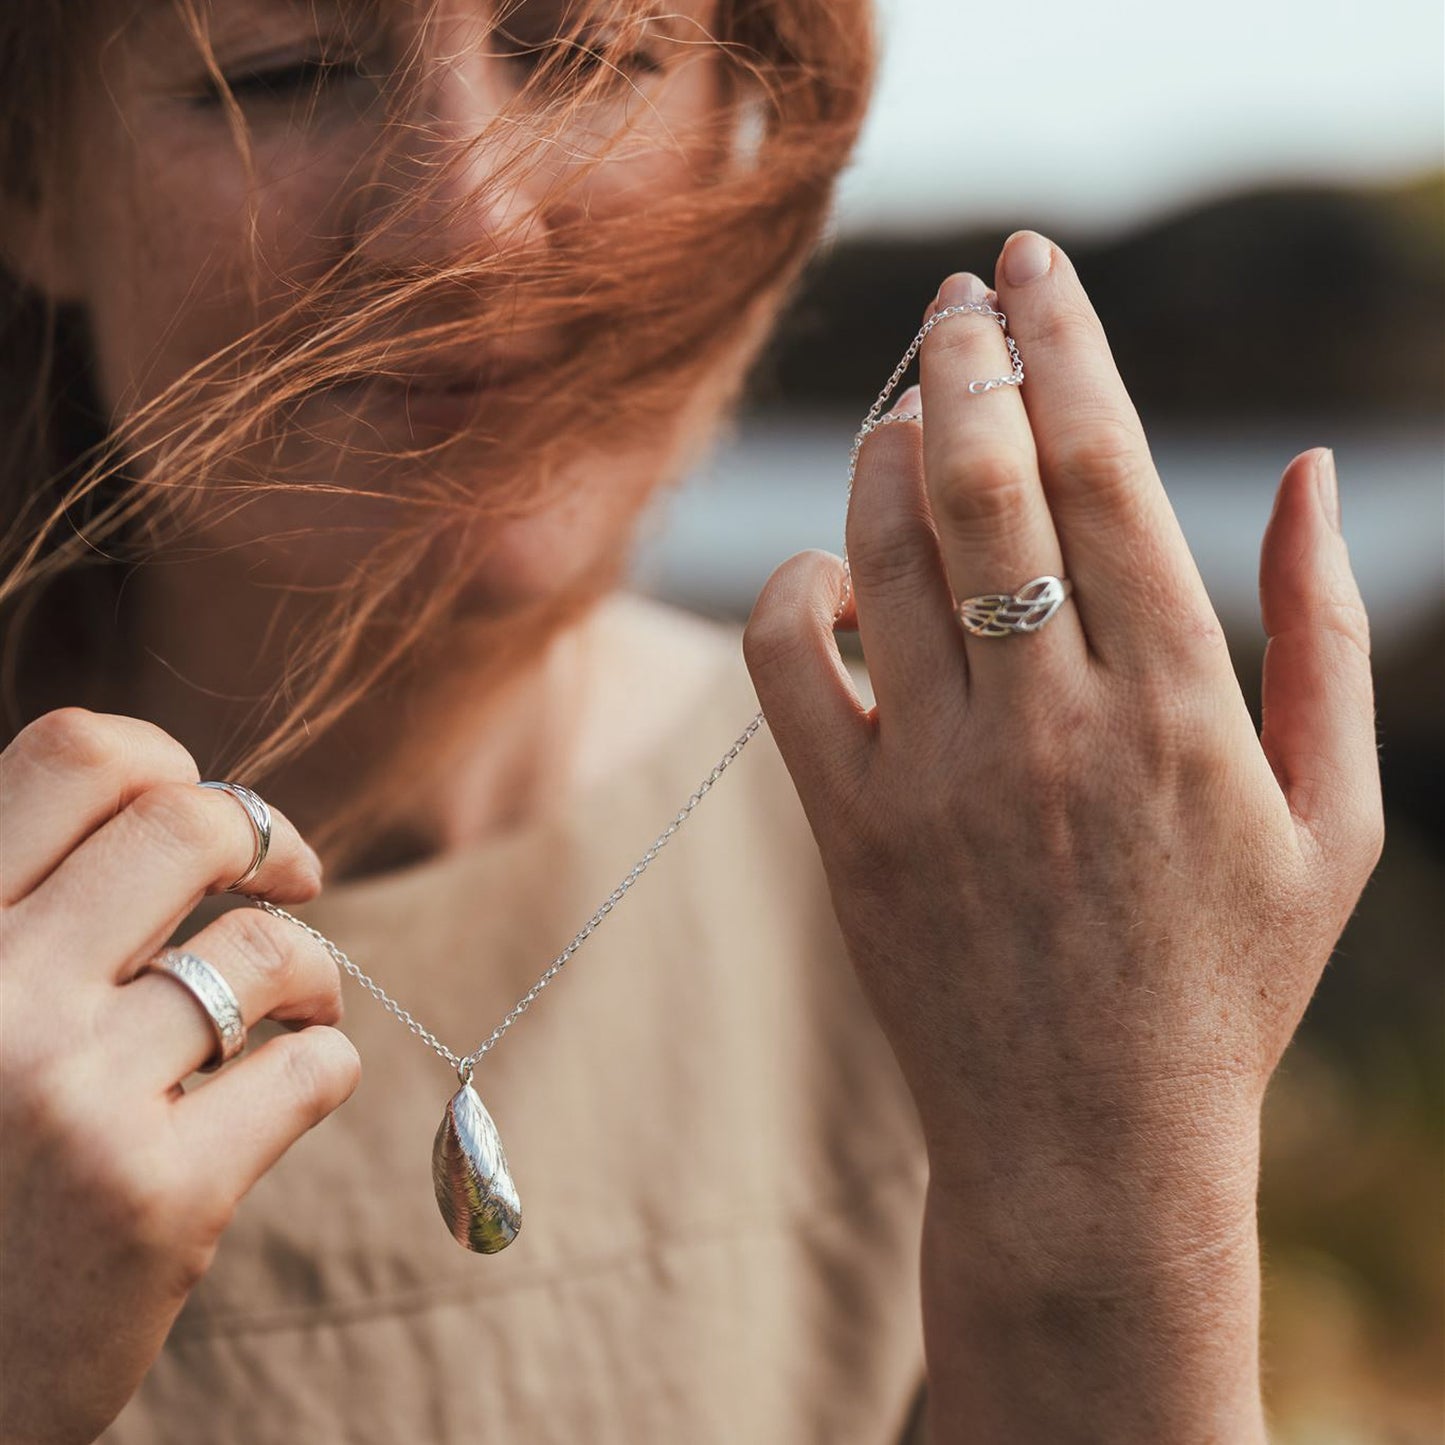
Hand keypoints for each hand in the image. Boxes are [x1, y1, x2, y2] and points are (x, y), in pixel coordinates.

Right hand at [0, 711, 358, 1444]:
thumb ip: (28, 916)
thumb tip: (181, 806)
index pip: (79, 757)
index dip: (170, 765)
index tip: (214, 823)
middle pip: (195, 825)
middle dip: (270, 842)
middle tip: (295, 882)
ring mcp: (69, 1093)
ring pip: (271, 949)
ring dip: (312, 972)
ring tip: (300, 1006)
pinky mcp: (152, 1196)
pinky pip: (309, 1069)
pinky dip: (322, 1064)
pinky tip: (289, 1089)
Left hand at [743, 231, 1381, 1233]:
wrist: (1089, 1144)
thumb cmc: (1220, 982)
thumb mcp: (1326, 819)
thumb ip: (1325, 635)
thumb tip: (1307, 470)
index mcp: (1183, 706)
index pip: (1106, 468)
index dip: (1063, 343)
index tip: (1032, 268)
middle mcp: (1055, 727)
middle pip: (987, 479)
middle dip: (969, 356)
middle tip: (961, 296)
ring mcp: (940, 780)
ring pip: (883, 551)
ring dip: (884, 451)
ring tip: (912, 413)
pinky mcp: (853, 831)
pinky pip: (788, 664)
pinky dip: (797, 587)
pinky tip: (836, 572)